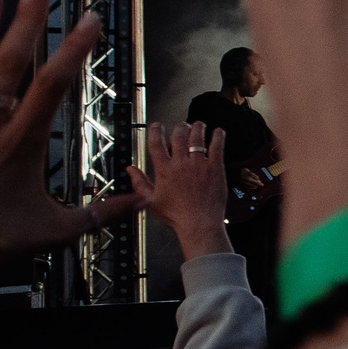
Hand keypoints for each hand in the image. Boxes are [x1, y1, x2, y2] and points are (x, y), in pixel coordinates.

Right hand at [129, 122, 232, 258]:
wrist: (199, 224)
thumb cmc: (176, 215)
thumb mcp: (152, 200)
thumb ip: (140, 182)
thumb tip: (129, 169)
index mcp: (164, 170)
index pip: (156, 142)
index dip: (155, 130)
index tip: (157, 126)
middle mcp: (181, 164)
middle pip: (178, 135)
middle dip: (180, 127)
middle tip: (182, 127)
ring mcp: (199, 164)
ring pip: (197, 137)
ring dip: (197, 127)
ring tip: (198, 125)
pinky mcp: (215, 168)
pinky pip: (217, 146)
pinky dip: (217, 136)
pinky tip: (218, 132)